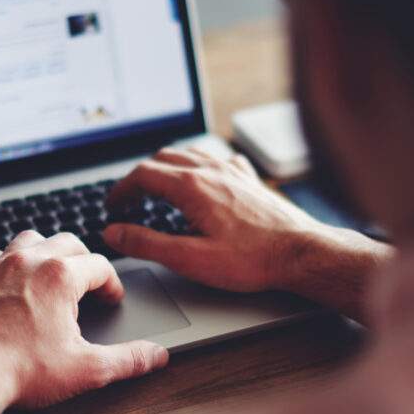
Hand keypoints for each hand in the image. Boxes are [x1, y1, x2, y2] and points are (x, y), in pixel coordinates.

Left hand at [0, 231, 168, 409]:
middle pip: (68, 242)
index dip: (112, 284)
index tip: (111, 299)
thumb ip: (127, 359)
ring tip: (54, 274)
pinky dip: (11, 262)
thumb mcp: (85, 368)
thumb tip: (155, 356)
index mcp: (60, 276)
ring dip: (48, 252)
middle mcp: (29, 262)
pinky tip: (14, 282)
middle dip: (85, 260)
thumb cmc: (20, 371)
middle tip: (90, 284)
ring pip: (31, 239)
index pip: (100, 266)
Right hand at [104, 147, 328, 292]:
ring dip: (165, 167)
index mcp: (192, 187)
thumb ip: (146, 243)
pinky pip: (216, 158)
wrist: (301, 253)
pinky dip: (197, 165)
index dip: (121, 189)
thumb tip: (114, 232)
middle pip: (162, 160)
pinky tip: (201, 178)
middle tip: (129, 200)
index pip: (142, 175)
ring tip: (156, 187)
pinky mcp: (248, 179)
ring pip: (188, 154)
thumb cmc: (251, 259)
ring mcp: (232, 171)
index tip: (112, 205)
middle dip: (139, 177)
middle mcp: (211, 170)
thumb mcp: (189, 258)